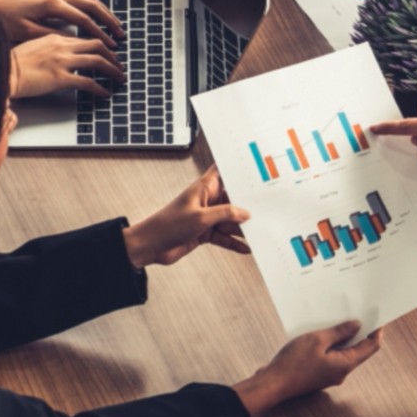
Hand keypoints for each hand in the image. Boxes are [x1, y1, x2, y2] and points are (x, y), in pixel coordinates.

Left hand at [0, 0, 123, 45]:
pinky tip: (96, 14)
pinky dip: (91, 6)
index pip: (84, 20)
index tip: (110, 45)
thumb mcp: (28, 32)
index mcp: (52, 4)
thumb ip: (54, 36)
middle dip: (109, 20)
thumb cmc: (3, 19)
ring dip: (103, 11)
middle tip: (121, 34)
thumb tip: (76, 43)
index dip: (99, 34)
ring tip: (114, 24)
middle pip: (92, 5)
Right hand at [10, 35, 123, 97]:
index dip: (100, 46)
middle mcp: (62, 47)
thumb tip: (61, 56)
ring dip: (112, 69)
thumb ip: (50, 48)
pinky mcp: (60, 78)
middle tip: (119, 64)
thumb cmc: (11, 64)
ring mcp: (62, 61)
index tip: (107, 52)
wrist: (1, 72)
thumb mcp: (33, 48)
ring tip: (119, 77)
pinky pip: (88, 82)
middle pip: (97, 46)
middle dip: (112, 55)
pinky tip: (104, 93)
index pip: (85, 39)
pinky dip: (100, 88)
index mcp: (55, 38)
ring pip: (98, 61)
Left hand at [123, 167, 250, 269]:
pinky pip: (224, 236)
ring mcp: (206, 217)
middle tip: (266, 207)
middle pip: (232, 199)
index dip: (237, 168)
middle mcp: (207, 200)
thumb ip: (225, 214)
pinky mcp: (205, 232)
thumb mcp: (201, 217)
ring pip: (230, 220)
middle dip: (247, 204)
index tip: (255, 168)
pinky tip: (245, 247)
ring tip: (260, 231)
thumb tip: (245, 213)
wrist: (150, 246)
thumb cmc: (168, 225)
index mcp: (204, 188)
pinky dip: (233, 242)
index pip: (223, 172)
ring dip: (242, 227)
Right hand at [233, 321, 382, 416]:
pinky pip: (332, 356)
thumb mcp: (318, 340)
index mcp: (345, 364)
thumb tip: (357, 325)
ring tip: (340, 318)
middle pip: (359, 350)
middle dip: (360, 331)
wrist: (272, 384)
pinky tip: (324, 332)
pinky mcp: (319, 373)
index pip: (371, 347)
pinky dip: (332, 344)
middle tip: (359, 312)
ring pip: (344, 353)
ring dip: (344, 337)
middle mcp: (341, 372)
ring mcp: (330, 374)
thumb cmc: (294, 362)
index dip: (376, 331)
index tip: (378, 316)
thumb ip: (339, 332)